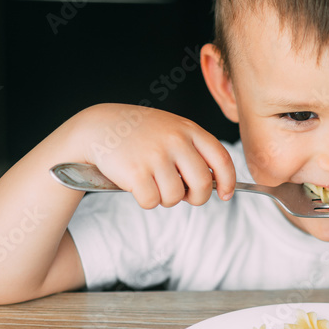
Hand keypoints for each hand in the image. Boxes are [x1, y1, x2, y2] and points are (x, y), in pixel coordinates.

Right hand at [73, 104, 235, 209]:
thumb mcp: (172, 130)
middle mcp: (175, 141)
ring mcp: (156, 156)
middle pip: (203, 185)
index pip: (221, 159)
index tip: (225, 195)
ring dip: (166, 199)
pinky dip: (146, 201)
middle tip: (184, 196)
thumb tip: (215, 184)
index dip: (228, 181)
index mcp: (189, 130)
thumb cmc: (140, 133)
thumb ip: (193, 150)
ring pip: (175, 197)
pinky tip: (137, 185)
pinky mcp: (136, 172)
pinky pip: (152, 202)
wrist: (99, 126)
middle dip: (196, 198)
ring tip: (154, 183)